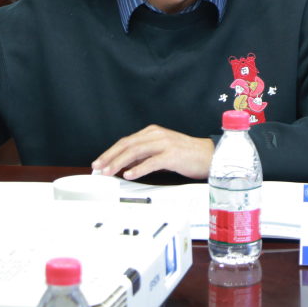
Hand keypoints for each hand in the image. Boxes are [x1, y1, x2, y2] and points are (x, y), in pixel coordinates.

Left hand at [92, 125, 214, 179]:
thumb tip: (125, 162)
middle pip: (127, 144)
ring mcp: (164, 144)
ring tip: (109, 172)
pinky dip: (138, 168)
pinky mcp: (172, 155)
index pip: (126, 141)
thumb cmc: (187, 154)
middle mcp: (156, 135)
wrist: (209, 156)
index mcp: (152, 132)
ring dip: (119, 162)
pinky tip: (129, 174)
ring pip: (135, 151)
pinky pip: (151, 162)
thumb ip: (144, 154)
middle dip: (110, 156)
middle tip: (98, 167)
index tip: (99, 161)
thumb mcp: (161, 151)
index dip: (110, 151)